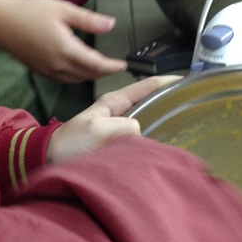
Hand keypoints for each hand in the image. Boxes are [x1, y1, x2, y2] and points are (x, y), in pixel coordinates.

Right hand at [0, 0, 127, 83]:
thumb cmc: (30, 10)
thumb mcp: (63, 10)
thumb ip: (88, 20)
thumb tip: (111, 25)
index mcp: (67, 50)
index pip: (96, 64)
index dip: (111, 67)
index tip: (123, 65)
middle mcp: (58, 65)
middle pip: (87, 75)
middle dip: (103, 72)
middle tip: (115, 66)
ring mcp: (47, 71)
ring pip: (75, 80)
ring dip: (89, 76)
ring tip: (100, 68)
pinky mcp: (39, 71)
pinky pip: (63, 79)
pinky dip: (76, 76)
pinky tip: (78, 68)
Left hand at [46, 75, 180, 163]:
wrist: (50, 159)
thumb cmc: (70, 142)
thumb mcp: (97, 129)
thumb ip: (123, 126)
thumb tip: (142, 132)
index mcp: (114, 102)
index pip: (145, 87)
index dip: (165, 83)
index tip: (185, 82)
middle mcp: (119, 113)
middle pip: (150, 103)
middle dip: (168, 103)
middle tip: (191, 106)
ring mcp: (118, 129)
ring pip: (147, 122)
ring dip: (162, 123)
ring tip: (183, 126)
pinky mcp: (117, 145)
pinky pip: (140, 140)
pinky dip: (152, 140)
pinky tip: (164, 147)